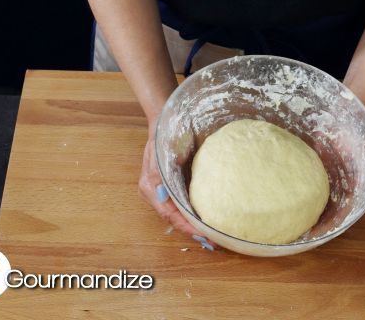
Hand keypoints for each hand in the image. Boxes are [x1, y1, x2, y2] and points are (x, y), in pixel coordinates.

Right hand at [138, 130, 215, 249]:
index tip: (203, 235)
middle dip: (193, 232)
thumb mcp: (161, 151)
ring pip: (178, 216)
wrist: (166, 122)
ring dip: (195, 227)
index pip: (169, 215)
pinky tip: (208, 222)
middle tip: (214, 242)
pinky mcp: (172, 189)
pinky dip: (194, 216)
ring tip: (214, 237)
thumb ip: (159, 174)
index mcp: (150, 188)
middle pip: (174, 219)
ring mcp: (162, 193)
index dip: (186, 227)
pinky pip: (182, 207)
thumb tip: (161, 196)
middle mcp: (155, 194)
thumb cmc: (165, 136)